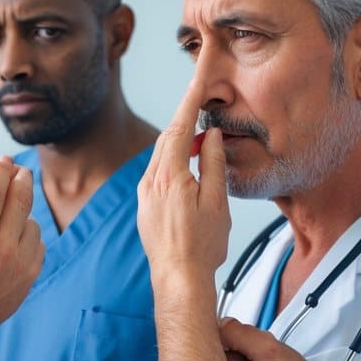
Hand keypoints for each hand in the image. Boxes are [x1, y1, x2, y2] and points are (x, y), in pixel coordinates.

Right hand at [0, 157, 43, 360]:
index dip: (0, 172)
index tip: (3, 160)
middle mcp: (2, 251)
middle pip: (20, 203)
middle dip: (21, 180)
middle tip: (20, 170)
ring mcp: (17, 269)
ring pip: (32, 225)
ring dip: (25, 209)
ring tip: (17, 203)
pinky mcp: (24, 285)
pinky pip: (38, 250)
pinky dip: (32, 235)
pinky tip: (22, 232)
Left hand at [138, 79, 230, 289]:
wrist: (177, 280)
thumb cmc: (200, 247)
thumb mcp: (215, 202)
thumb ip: (211, 164)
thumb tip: (209, 136)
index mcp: (169, 177)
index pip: (179, 129)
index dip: (189, 101)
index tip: (198, 80)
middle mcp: (150, 182)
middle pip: (166, 139)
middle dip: (184, 119)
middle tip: (201, 101)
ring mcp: (144, 194)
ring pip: (160, 155)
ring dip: (178, 141)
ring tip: (199, 135)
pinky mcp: (144, 205)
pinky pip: (157, 172)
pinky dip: (171, 160)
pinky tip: (186, 166)